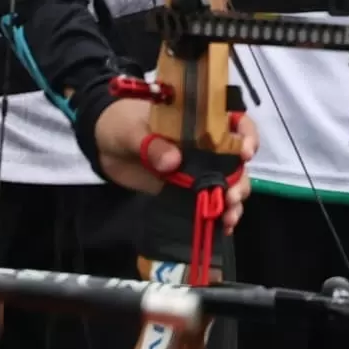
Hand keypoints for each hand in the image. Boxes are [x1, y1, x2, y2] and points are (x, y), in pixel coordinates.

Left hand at [96, 92, 253, 202]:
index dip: (246, 135)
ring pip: (228, 183)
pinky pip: (209, 202)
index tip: (245, 152)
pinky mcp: (186, 190)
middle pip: (237, 160)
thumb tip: (173, 162)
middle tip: (230, 196)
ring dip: (234, 201)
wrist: (102, 144)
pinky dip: (219, 215)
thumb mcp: (132, 129)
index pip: (235, 122)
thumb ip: (151, 144)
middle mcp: (205, 145)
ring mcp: (197, 169)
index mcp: (199, 120)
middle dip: (241, 179)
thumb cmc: (120, 123)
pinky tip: (222, 228)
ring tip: (228, 216)